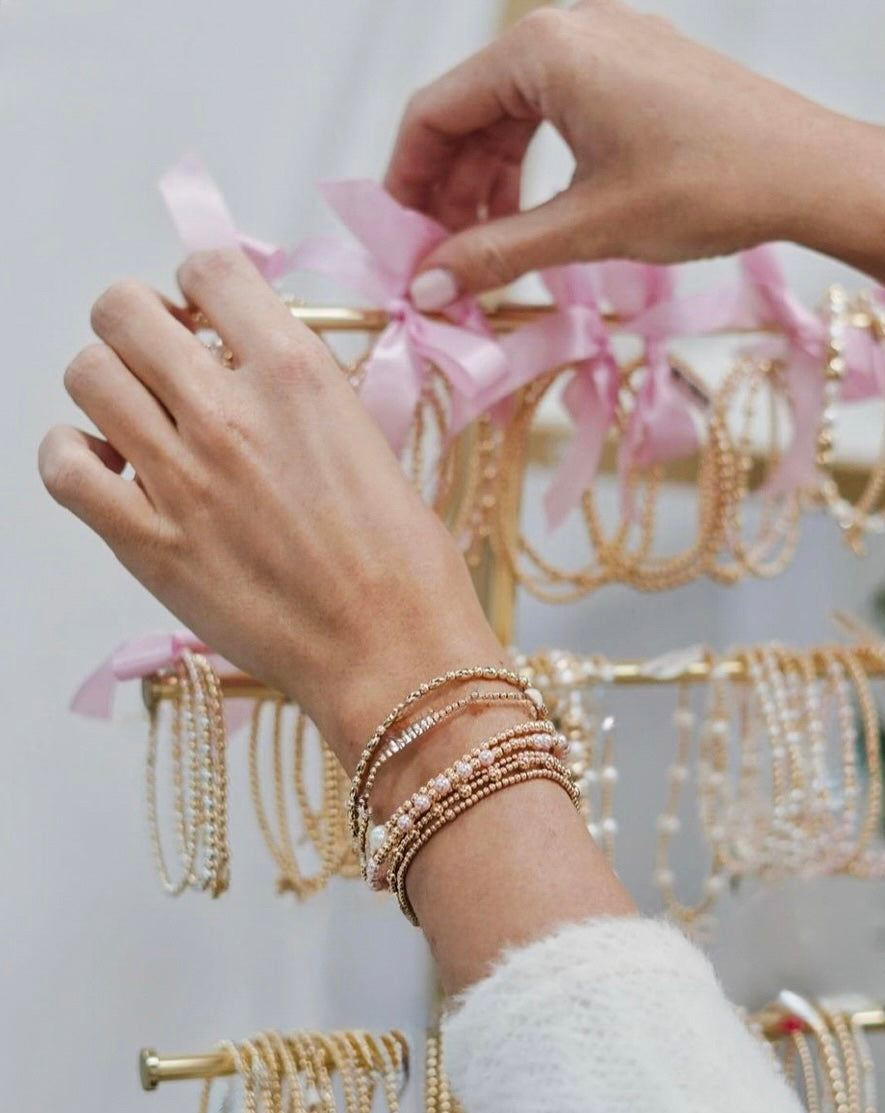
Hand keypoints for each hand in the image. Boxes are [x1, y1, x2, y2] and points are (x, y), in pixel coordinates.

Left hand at [39, 248, 503, 769]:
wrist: (394, 654)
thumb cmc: (404, 561)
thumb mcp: (368, 439)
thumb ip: (297, 391)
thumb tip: (243, 366)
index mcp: (297, 374)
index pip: (209, 268)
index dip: (202, 288)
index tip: (211, 321)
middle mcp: (229, 412)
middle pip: (123, 310)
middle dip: (139, 327)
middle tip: (167, 368)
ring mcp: (181, 478)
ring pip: (86, 374)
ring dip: (109, 388)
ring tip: (143, 424)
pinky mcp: (147, 544)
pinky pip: (62, 466)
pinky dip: (73, 456)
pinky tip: (113, 471)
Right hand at [389, 0, 884, 383]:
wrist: (813, 171)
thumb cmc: (707, 189)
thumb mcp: (588, 228)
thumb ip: (497, 253)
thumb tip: (426, 288)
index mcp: (543, 50)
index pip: (434, 113)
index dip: (407, 186)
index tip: (404, 248)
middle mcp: (568, 29)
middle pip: (470, 112)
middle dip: (451, 191)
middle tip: (445, 263)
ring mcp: (607, 43)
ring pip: (515, 116)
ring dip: (492, 185)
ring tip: (493, 253)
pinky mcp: (637, 68)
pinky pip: (558, 112)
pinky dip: (537, 167)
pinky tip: (539, 220)